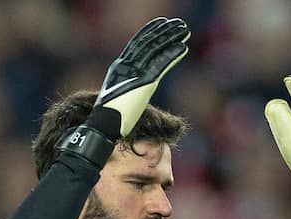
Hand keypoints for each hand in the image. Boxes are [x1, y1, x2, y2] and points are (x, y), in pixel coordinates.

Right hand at [95, 17, 190, 137]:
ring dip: (171, 38)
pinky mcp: (144, 82)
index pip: (136, 44)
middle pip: (147, 42)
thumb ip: (131, 89)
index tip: (162, 24)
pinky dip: (171, 55)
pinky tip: (182, 48)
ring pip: (154, 49)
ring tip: (184, 30)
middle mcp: (126, 66)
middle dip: (163, 32)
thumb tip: (138, 93)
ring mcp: (134, 73)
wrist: (105, 123)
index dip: (149, 32)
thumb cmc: (113, 117)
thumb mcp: (122, 97)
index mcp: (120, 68)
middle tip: (178, 24)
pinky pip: (160, 64)